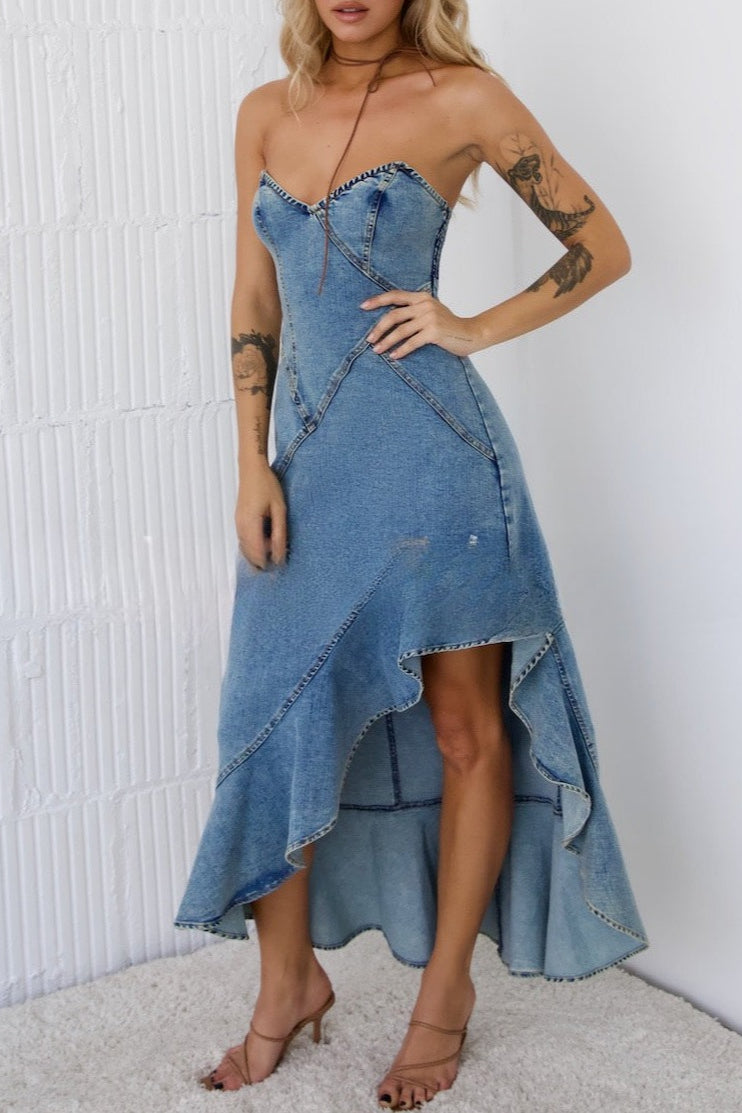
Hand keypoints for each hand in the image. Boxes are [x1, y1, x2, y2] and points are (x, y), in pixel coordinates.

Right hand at [235, 464, 287, 570]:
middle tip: (280, 552)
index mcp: (250, 524)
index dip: (269, 562)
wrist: (252, 469)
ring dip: (259, 553)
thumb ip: (279, 533)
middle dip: (264, 560)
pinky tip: (266, 539)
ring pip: (245, 550)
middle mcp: (240, 527)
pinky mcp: (238, 522)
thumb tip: (279, 555)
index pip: (257, 554)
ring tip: (274, 543)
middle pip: (250, 555)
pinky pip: (243, 541)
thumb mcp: (279, 509)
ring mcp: (237, 524)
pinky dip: (254, 546)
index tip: (281, 563)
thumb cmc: (267, 485)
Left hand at [360, 289, 483, 358]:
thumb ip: (415, 310)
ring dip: (386, 341)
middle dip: (378, 328)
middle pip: (393, 315)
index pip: (395, 296)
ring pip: (400, 330)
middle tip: (369, 339)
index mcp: (422, 297)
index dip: (377, 300)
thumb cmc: (448, 326)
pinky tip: (393, 356)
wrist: (471, 334)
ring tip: (376, 350)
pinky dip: (401, 350)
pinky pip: (411, 342)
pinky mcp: (434, 332)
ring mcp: (430, 317)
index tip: (362, 307)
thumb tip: (389, 319)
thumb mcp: (431, 312)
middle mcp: (425, 304)